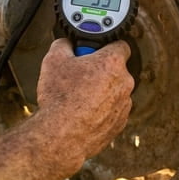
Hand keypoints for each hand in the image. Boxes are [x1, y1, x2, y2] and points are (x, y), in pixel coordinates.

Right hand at [35, 39, 133, 171]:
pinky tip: (83, 113)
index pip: (120, 45)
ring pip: (115, 91)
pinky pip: (113, 111)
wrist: (61, 136)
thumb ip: (64, 44)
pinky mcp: (120, 123)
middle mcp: (125, 82)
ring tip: (79, 98)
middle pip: (116, 70)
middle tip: (81, 76)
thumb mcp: (53, 60)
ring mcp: (124, 104)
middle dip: (100, 71)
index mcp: (112, 62)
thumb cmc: (60, 99)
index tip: (95, 51)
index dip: (106, 46)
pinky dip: (102, 110)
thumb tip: (66, 43)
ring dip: (102, 92)